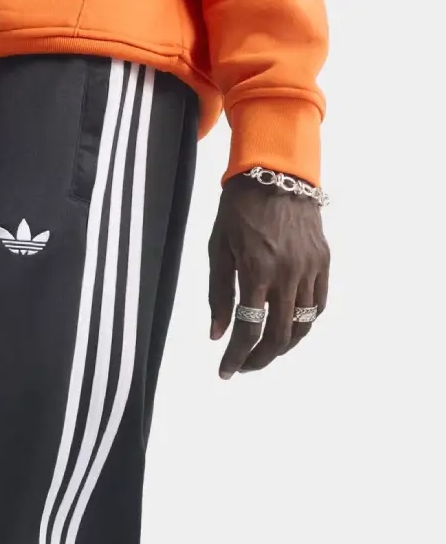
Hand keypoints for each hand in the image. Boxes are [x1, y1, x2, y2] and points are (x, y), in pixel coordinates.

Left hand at [208, 176, 329, 378]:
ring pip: (302, 326)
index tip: (226, 372)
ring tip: (265, 352)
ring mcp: (310, 268)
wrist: (277, 171)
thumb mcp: (218, 250)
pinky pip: (319, 304)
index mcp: (257, 272)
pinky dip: (304, 324)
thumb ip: (219, 295)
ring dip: (283, 347)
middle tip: (244, 367)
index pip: (248, 330)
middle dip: (259, 359)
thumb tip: (218, 336)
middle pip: (278, 337)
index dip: (236, 357)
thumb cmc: (239, 209)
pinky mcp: (323, 260)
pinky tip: (288, 329)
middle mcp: (288, 274)